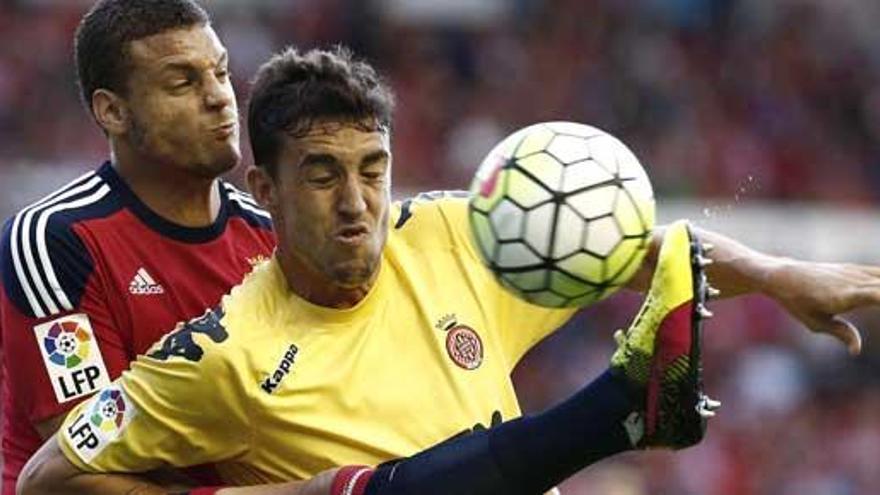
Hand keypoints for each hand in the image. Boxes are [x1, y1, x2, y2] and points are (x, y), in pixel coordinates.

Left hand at [765, 259, 879, 354]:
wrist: (783, 275)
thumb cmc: (797, 302)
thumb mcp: (815, 322)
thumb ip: (841, 334)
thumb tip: (857, 351)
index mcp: (845, 296)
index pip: (879, 295)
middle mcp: (854, 281)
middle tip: (873, 309)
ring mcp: (856, 272)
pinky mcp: (855, 269)